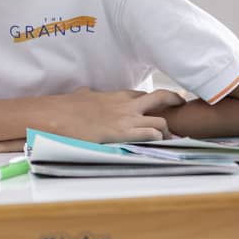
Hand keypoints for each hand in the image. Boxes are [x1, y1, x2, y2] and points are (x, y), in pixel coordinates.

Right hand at [49, 87, 185, 142]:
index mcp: (116, 95)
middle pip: (161, 98)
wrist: (56, 115)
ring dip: (167, 132)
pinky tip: (157, 145)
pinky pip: (150, 135)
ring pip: (160, 121)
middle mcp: (126, 105)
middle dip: (175, 101)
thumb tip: (85, 92)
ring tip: (169, 139)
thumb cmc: (65, 106)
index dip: (155, 100)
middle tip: (181, 107)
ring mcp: (126, 119)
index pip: (144, 94)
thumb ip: (88, 94)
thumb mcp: (81, 95)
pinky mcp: (122, 133)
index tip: (161, 106)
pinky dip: (157, 140)